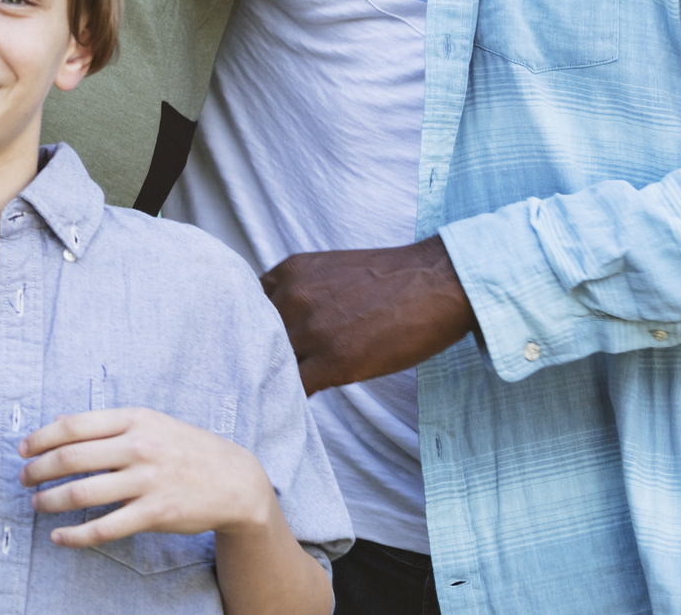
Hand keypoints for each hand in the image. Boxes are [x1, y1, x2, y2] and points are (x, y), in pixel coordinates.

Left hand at [21, 408, 277, 545]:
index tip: (23, 448)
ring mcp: (147, 481)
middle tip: (23, 479)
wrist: (235, 480)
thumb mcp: (151, 423)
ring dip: (50, 500)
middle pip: (71, 458)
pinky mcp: (155, 514)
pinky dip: (75, 535)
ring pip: (82, 492)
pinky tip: (59, 536)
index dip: (41, 437)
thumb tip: (59, 422)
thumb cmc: (187, 448)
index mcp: (134, 419)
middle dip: (38, 470)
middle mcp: (138, 447)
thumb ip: (108, 424)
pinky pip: (105, 527)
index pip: (74, 425)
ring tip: (37, 504)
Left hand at [261, 235, 477, 394]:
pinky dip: (291, 400)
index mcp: (289, 272)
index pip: (245, 304)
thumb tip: (280, 325)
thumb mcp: (330, 271)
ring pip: (271, 364)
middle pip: (252, 336)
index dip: (245, 329)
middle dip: (251, 357)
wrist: (437, 283)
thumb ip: (299, 293)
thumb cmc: (391, 280)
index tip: (243, 347)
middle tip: (247, 380)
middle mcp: (292, 296)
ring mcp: (311, 329)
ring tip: (268, 397)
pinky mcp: (334, 360)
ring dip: (270, 382)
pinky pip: (296, 387)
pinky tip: (292, 409)